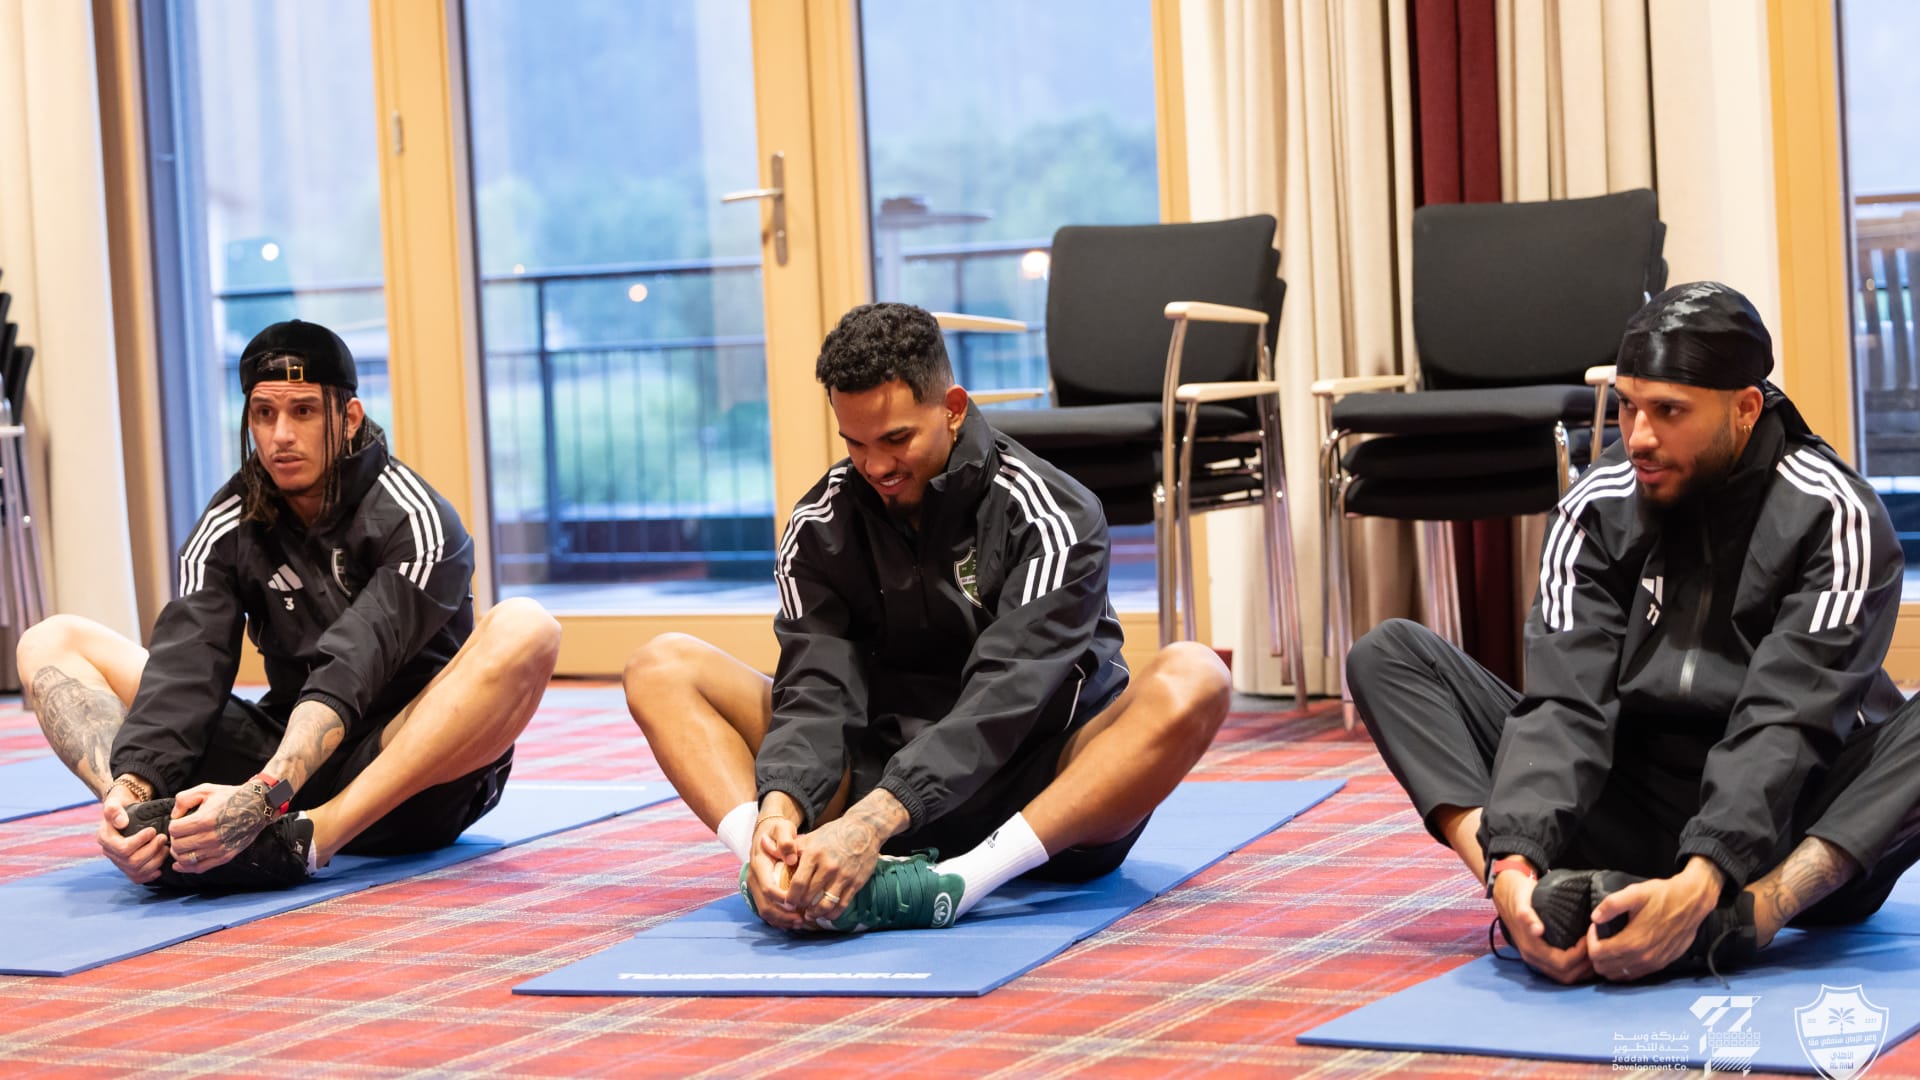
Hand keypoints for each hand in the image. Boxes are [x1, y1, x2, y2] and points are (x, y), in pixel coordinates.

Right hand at [97, 782, 166, 883]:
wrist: (124, 813)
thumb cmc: (121, 805)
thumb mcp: (115, 801)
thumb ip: (114, 810)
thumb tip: (122, 822)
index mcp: (105, 838)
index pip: (123, 848)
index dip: (140, 841)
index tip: (152, 831)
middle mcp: (109, 852)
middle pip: (132, 862)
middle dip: (152, 851)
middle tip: (163, 838)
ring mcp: (118, 861)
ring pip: (137, 871)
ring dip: (155, 861)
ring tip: (165, 848)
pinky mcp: (127, 867)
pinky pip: (137, 878)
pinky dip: (150, 875)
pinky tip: (160, 868)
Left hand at [168, 781, 273, 873]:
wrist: (257, 806)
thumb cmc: (230, 797)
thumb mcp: (205, 789)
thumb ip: (183, 799)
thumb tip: (174, 816)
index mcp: (205, 820)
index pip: (174, 830)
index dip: (173, 825)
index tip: (180, 822)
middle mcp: (211, 837)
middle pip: (178, 846)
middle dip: (175, 839)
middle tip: (181, 834)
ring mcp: (218, 849)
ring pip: (185, 859)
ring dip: (179, 853)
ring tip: (183, 845)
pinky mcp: (224, 857)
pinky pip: (199, 868)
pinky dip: (186, 867)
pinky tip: (181, 863)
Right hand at [745, 814, 805, 930]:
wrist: (766, 830)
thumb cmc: (777, 830)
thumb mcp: (782, 829)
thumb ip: (786, 841)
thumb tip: (791, 859)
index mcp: (759, 865)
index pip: (768, 887)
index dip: (782, 898)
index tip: (798, 903)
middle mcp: (754, 877)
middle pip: (764, 905)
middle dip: (782, 916)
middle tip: (801, 920)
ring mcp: (755, 886)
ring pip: (764, 910)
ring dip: (781, 920)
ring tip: (800, 923)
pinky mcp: (759, 890)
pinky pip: (766, 909)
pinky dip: (778, 918)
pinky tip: (793, 920)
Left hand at [789, 813, 885, 925]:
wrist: (864, 829)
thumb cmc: (833, 834)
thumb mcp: (811, 837)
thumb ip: (791, 848)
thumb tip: (765, 847)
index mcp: (814, 854)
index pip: (798, 883)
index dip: (790, 898)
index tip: (786, 904)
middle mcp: (828, 866)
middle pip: (810, 896)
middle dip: (800, 907)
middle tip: (796, 911)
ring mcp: (843, 876)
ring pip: (826, 904)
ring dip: (815, 914)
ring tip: (810, 914)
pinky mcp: (856, 883)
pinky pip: (842, 905)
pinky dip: (832, 914)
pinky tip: (826, 914)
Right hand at [1493, 867, 1594, 984]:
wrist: (1506, 892)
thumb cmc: (1518, 894)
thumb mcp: (1522, 901)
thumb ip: (1528, 916)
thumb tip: (1538, 930)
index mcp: (1531, 948)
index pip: (1563, 964)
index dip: (1580, 955)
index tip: (1590, 937)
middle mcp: (1534, 958)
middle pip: (1566, 975)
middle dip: (1585, 965)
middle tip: (1597, 947)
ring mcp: (1536, 958)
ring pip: (1565, 975)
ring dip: (1582, 968)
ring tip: (1594, 951)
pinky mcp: (1541, 955)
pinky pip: (1561, 970)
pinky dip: (1576, 967)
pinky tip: (1585, 954)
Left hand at [1587, 858, 1720, 981]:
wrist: (1692, 902)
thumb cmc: (1663, 896)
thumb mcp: (1635, 893)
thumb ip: (1611, 905)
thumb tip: (1595, 918)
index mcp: (1632, 942)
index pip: (1597, 954)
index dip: (1590, 941)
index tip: (1595, 927)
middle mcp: (1642, 958)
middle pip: (1605, 968)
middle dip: (1596, 953)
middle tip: (1600, 936)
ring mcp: (1653, 964)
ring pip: (1618, 976)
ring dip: (1608, 963)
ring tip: (1609, 944)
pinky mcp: (1661, 964)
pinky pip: (1634, 976)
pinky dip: (1623, 968)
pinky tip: (1623, 953)